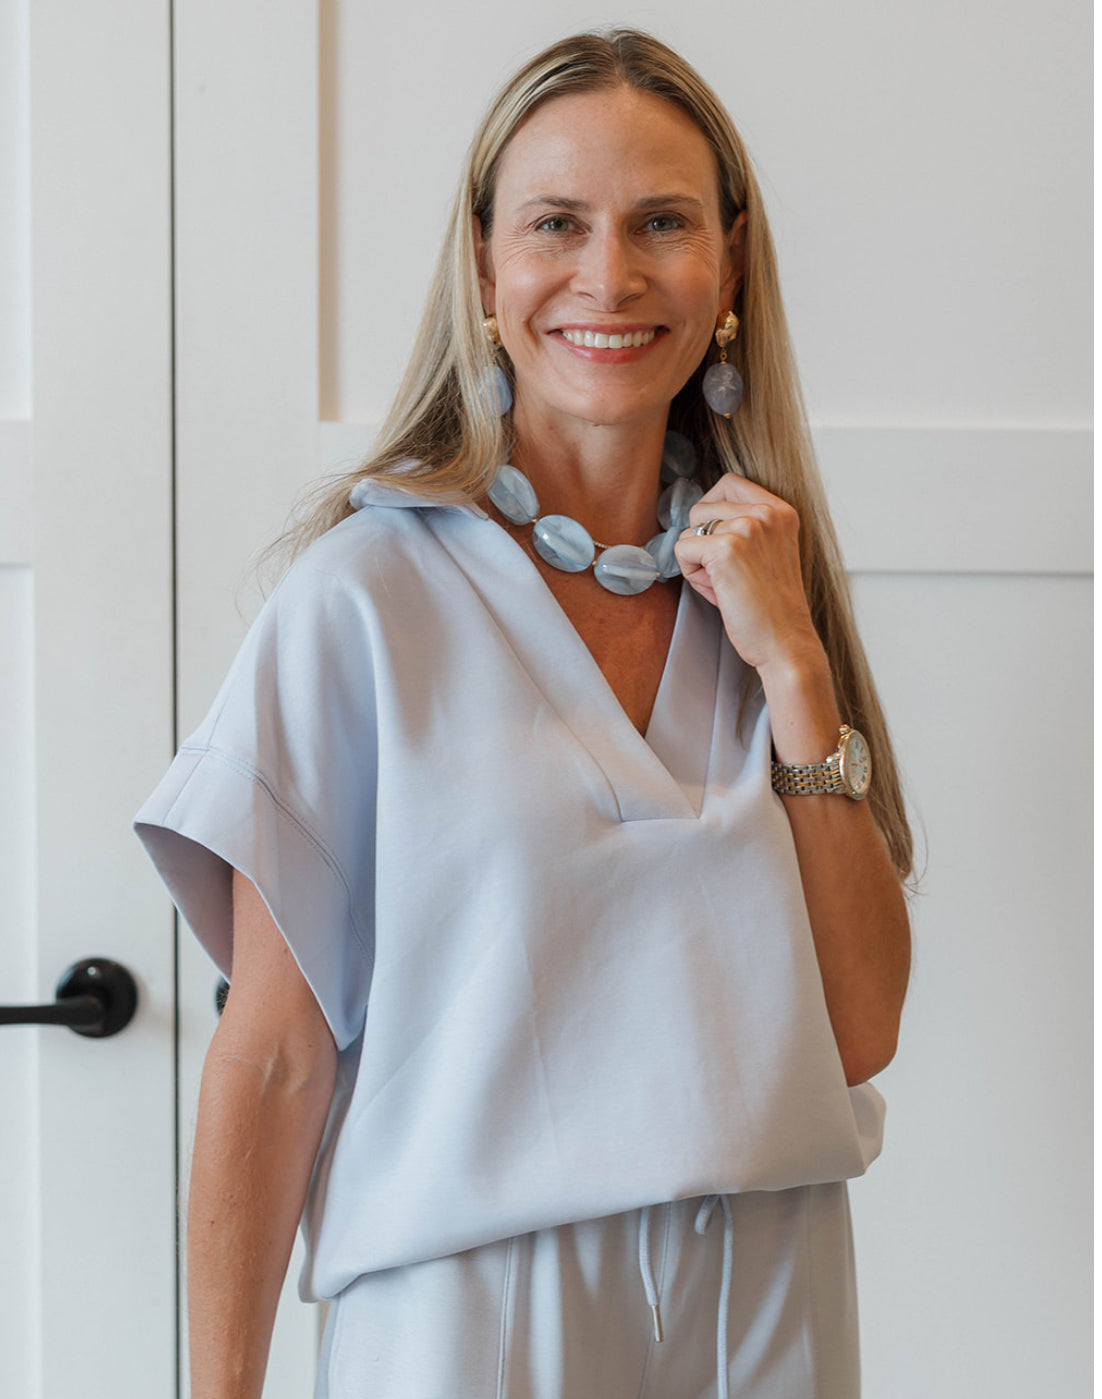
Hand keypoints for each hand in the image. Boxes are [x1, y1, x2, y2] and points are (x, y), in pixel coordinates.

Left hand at [674, 473, 824, 675]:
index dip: (712, 511)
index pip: (729, 483)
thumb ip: (743, 527)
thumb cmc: (772, 607)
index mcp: (781, 511)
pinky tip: (718, 592)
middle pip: (702, 507)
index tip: (721, 541)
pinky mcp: (726, 549)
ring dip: (698, 560)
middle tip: (727, 573)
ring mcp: (747, 528)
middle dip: (704, 541)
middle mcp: (767, 513)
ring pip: (690, 529)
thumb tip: (698, 517)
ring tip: (726, 584)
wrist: (785, 643)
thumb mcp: (768, 552)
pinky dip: (691, 574)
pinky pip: (681, 550)